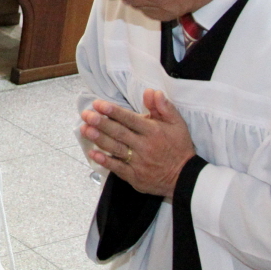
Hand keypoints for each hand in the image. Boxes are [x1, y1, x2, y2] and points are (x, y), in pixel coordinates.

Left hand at [80, 90, 196, 198]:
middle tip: (86, 115)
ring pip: (116, 148)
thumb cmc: (179, 148)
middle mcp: (144, 146)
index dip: (113, 111)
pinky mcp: (135, 176)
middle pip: (119, 133)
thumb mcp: (177, 124)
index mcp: (153, 131)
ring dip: (99, 139)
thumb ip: (164, 107)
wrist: (185, 178)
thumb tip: (152, 92)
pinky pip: (117, 168)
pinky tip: (93, 153)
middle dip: (100, 123)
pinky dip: (105, 161)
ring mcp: (139, 162)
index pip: (130, 119)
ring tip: (85, 129)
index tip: (98, 104)